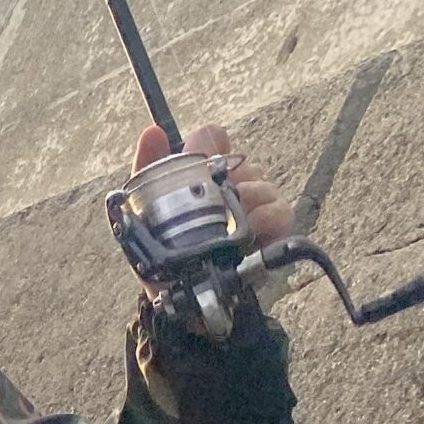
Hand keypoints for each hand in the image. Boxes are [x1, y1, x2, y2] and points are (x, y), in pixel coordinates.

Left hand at [133, 122, 293, 248]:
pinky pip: (280, 210)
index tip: (202, 158)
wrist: (177, 291)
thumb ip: (146, 170)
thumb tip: (153, 132)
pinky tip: (248, 228)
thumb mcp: (143, 211)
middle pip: (242, 160)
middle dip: (225, 177)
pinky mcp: (275, 228)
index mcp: (205, 175)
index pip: (214, 138)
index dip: (209, 143)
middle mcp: (234, 183)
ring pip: (261, 183)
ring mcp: (257, 204)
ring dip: (244, 197)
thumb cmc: (164, 249)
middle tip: (209, 199)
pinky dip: (264, 216)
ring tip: (226, 219)